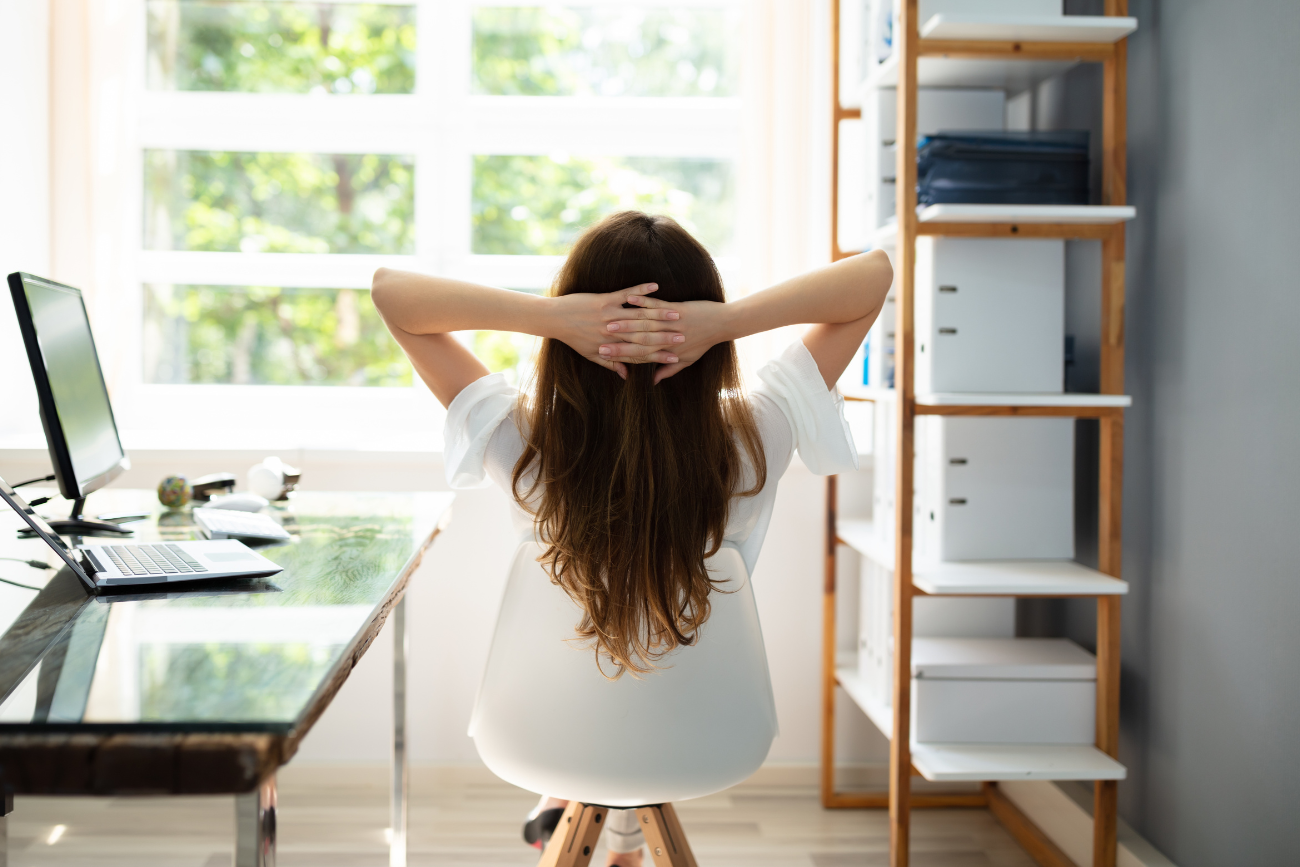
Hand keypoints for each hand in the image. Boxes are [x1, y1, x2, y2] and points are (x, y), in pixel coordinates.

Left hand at [550, 284, 684, 378]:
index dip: (659, 355)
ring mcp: (610, 314)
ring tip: (678, 312)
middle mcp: (614, 332)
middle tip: (685, 336)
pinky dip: (641, 290)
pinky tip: (655, 286)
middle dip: (666, 335)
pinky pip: (627, 294)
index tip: (675, 356)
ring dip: (659, 313)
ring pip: (639, 315)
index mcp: (612, 346)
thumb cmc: (574, 338)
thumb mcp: (592, 355)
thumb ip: (611, 365)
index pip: (641, 353)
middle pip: (645, 335)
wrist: (556, 319)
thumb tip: (626, 376)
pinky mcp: (605, 299)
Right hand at [601, 296, 733, 382]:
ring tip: (607, 318)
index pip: (639, 355)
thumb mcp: (687, 360)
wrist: (722, 324)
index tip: (603, 355)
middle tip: (598, 338)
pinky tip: (628, 298)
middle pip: (637, 339)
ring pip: (644, 322)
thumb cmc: (703, 342)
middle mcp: (667, 338)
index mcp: (667, 351)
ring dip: (625, 319)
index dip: (620, 355)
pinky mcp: (677, 308)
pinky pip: (656, 304)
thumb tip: (654, 381)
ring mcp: (671, 323)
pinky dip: (642, 300)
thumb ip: (668, 370)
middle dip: (616, 339)